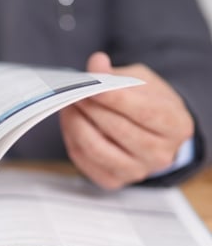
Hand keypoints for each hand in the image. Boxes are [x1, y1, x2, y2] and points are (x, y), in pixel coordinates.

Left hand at [59, 52, 193, 189]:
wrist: (149, 133)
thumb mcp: (140, 80)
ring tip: (69, 105)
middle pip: (118, 131)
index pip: (145, 113)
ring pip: (97, 149)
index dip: (116, 99)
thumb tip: (96, 64)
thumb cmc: (147, 103)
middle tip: (74, 92)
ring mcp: (137, 171)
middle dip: (91, 108)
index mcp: (177, 126)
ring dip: (76, 124)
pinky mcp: (113, 181)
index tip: (93, 86)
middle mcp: (161, 154)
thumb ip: (117, 74)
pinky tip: (71, 123)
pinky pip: (84, 161)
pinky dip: (71, 139)